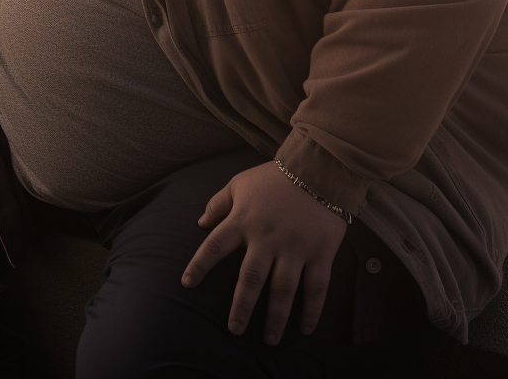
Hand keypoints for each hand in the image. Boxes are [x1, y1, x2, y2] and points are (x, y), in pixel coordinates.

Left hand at [181, 161, 347, 344]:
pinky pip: (316, 287)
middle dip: (241, 308)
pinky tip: (306, 328)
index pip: (214, 246)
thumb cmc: (276, 176)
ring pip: (282, 291)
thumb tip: (200, 222)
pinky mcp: (320, 252)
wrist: (319, 167)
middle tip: (235, 329)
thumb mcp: (241, 183)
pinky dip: (312, 310)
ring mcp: (295, 247)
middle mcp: (267, 238)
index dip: (199, 265)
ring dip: (275, 318)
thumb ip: (219, 203)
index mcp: (244, 220)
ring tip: (270, 339)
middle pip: (249, 280)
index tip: (187, 283)